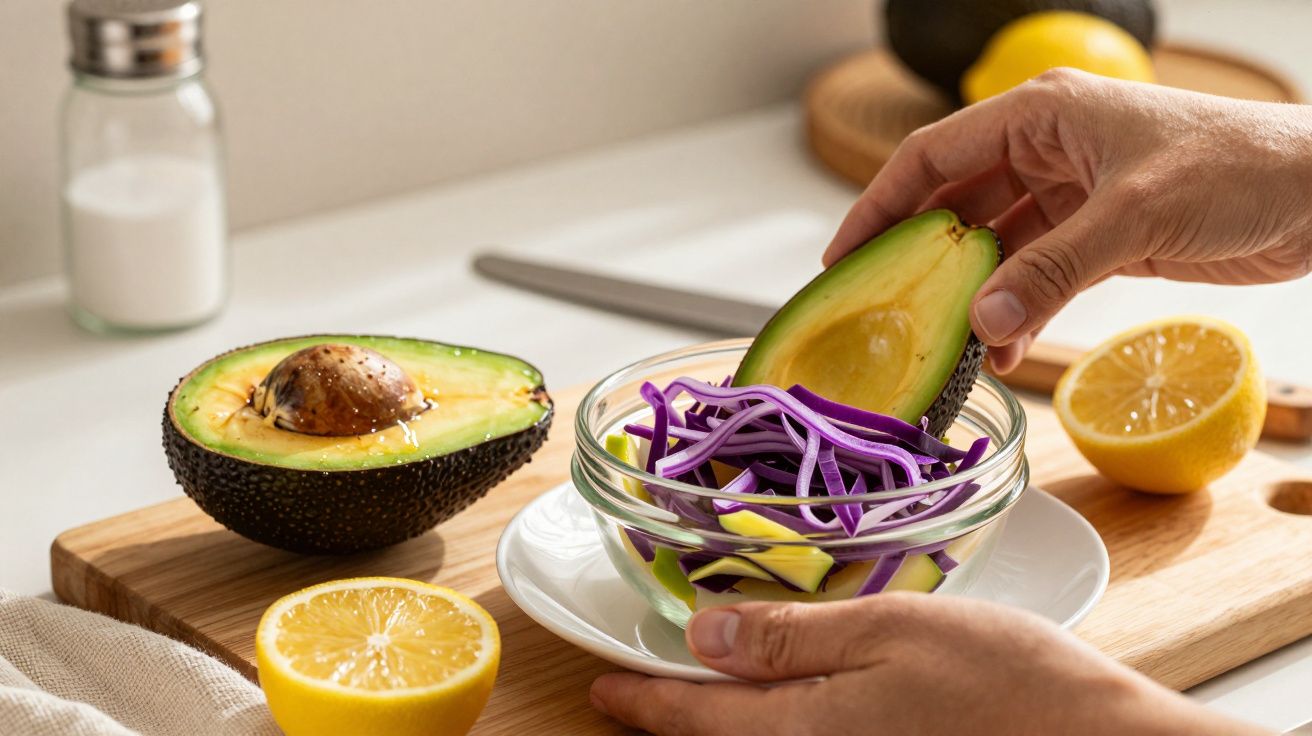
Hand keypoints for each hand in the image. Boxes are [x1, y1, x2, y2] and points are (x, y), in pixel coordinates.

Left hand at [590, 594, 1266, 734]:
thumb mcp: (890, 631)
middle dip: (673, 721)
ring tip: (701, 696)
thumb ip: (790, 637)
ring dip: (723, 726)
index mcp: (800, 730)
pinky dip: (775, 729)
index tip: (599, 689)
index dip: (640, 702)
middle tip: (635, 694)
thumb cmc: (1005, 683)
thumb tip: (702, 634)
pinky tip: (786, 703)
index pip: (693, 720)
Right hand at [822, 68, 1311, 373]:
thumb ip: (1052, 272)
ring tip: (950, 344)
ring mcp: (1072, 195)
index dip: (881, 205)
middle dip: (923, 259)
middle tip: (886, 310)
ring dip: (974, 296)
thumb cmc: (1240, 166)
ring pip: (995, 248)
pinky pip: (1037, 277)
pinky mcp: (1099, 236)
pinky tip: (1003, 348)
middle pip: (956, 204)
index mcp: (1042, 115)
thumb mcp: (1133, 215)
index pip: (933, 156)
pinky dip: (1018, 311)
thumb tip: (984, 325)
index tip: (846, 256)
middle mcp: (1048, 149)